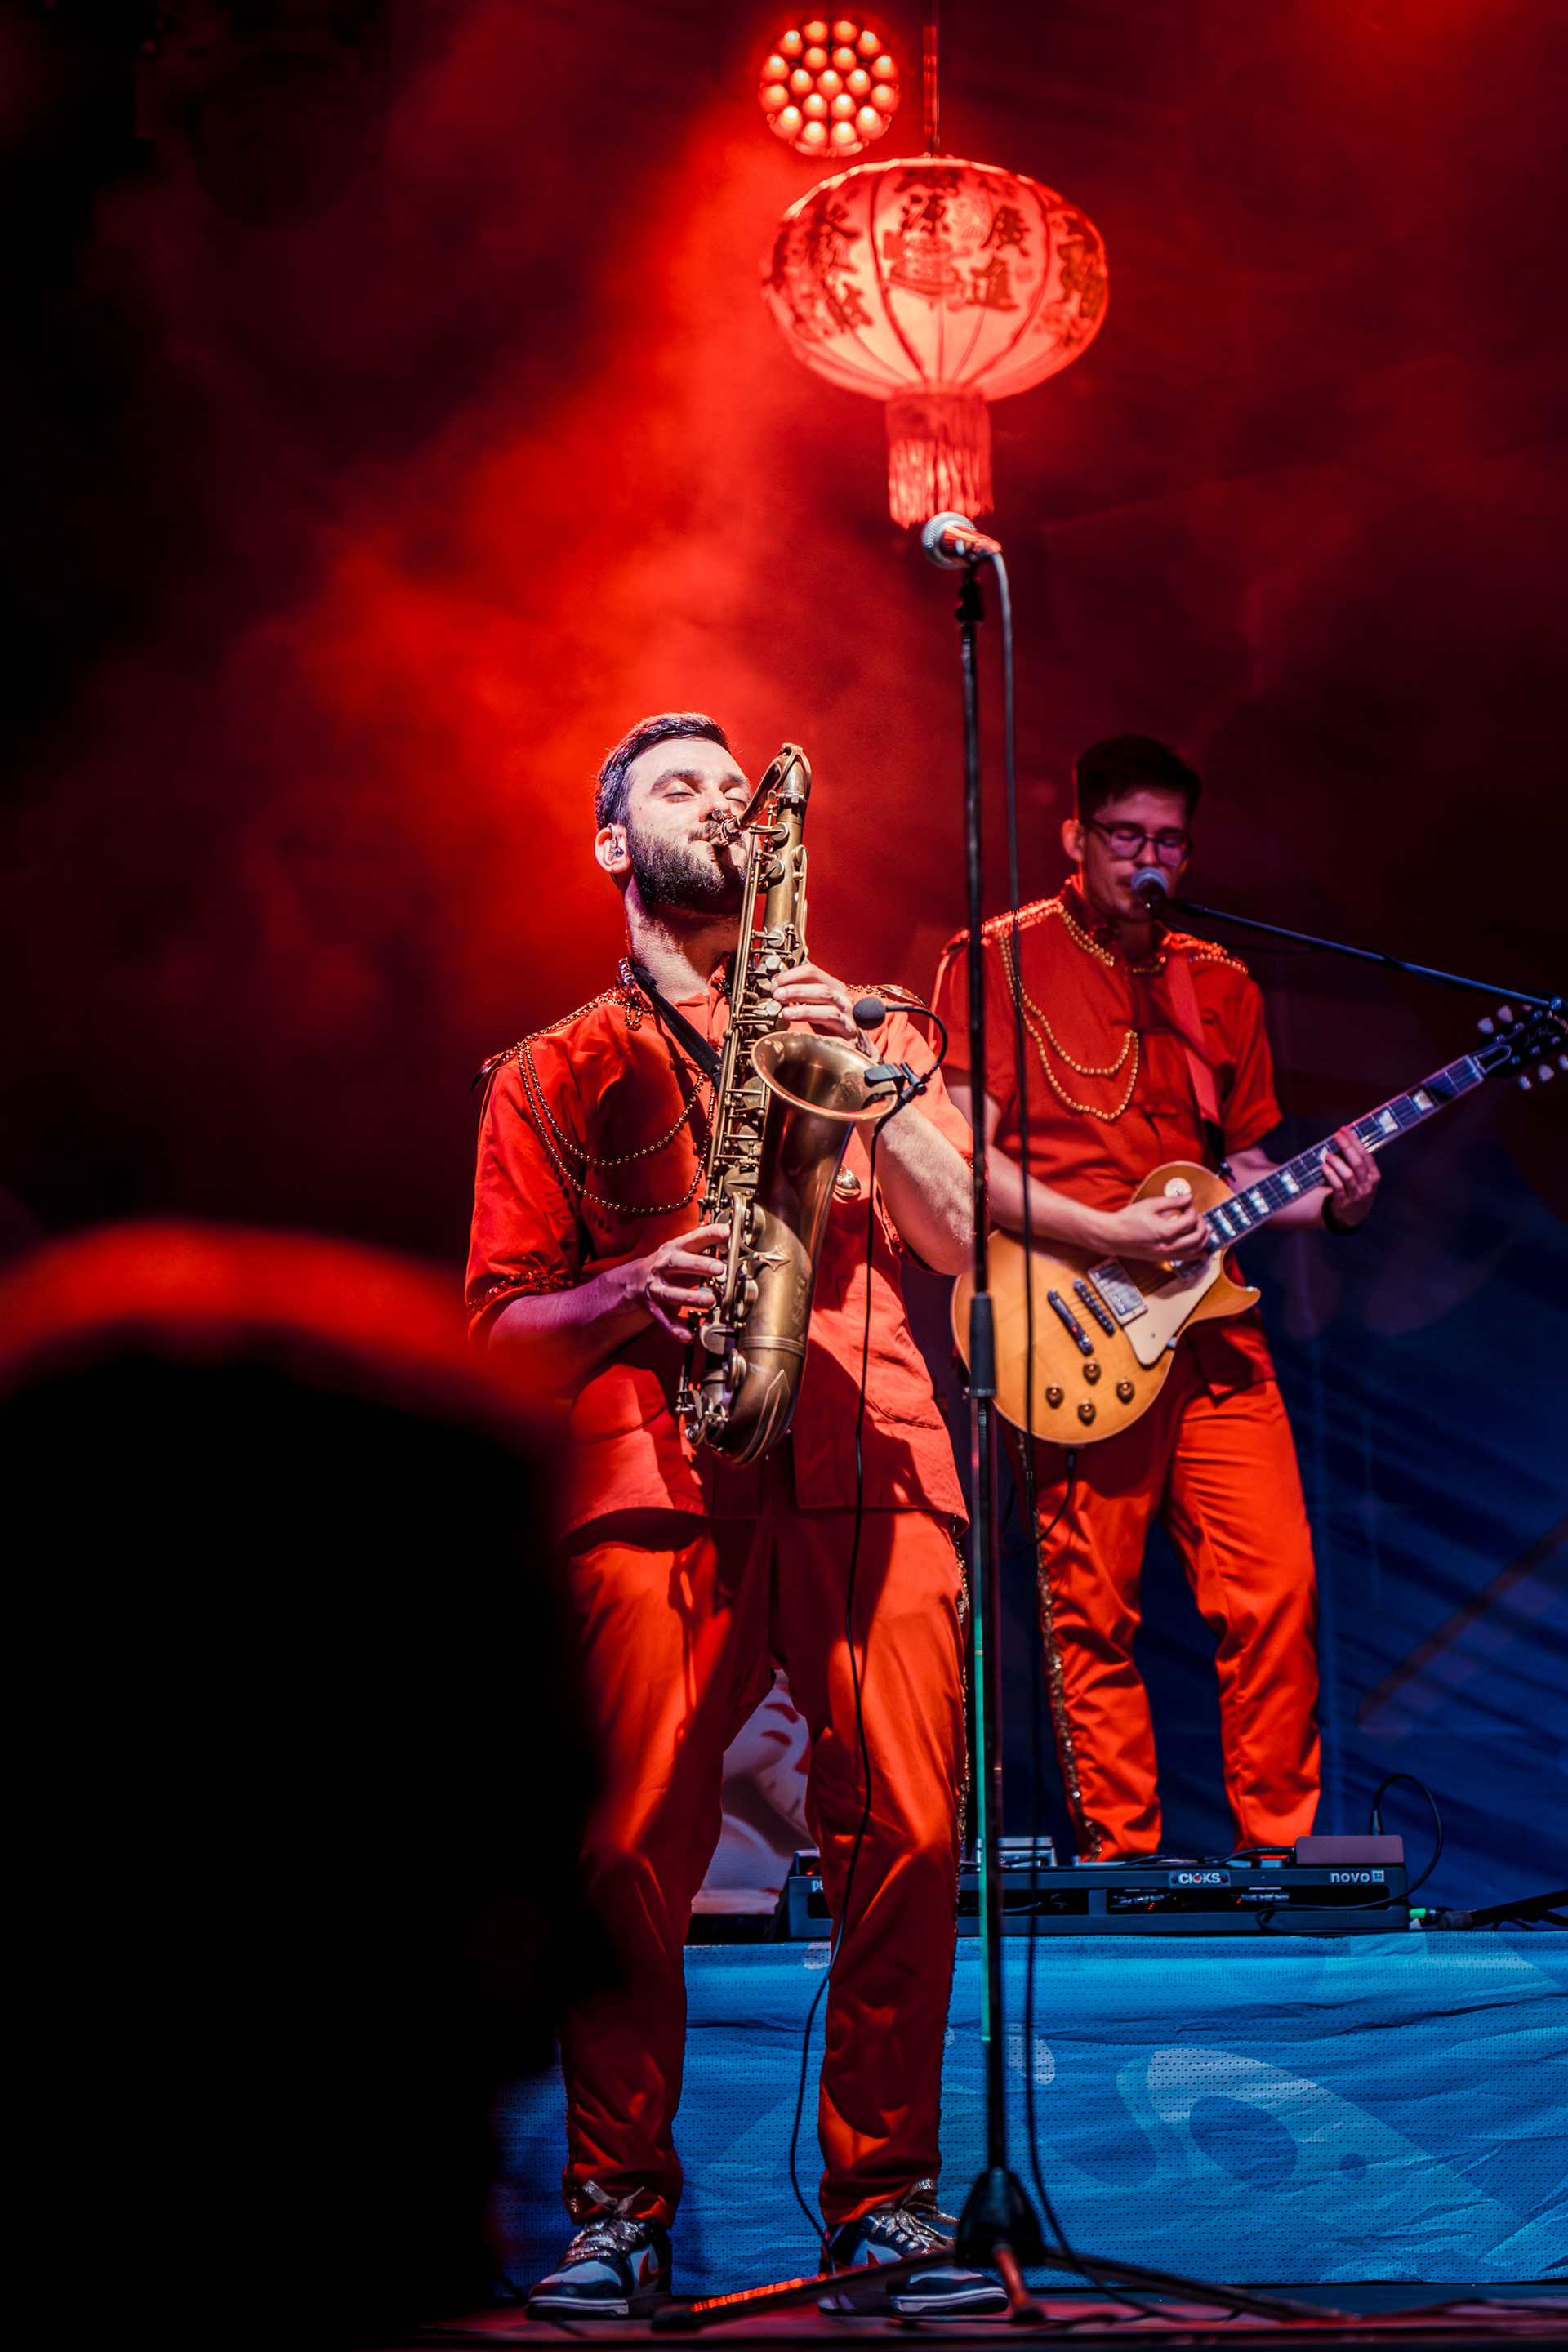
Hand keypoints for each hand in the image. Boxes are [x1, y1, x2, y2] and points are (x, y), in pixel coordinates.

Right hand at [629, 1221, 729, 1339]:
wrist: (634, 1281)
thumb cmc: (669, 1264)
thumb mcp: (683, 1250)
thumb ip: (706, 1248)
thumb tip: (734, 1244)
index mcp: (674, 1249)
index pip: (693, 1238)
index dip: (709, 1233)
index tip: (727, 1231)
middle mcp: (664, 1267)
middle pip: (678, 1263)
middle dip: (699, 1265)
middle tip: (720, 1268)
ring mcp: (657, 1288)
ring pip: (671, 1293)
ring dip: (690, 1297)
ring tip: (710, 1300)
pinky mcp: (654, 1308)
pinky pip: (664, 1319)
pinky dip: (675, 1329)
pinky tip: (687, 1335)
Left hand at [769, 960, 860, 1043]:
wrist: (856, 1046)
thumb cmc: (832, 1023)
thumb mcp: (819, 1003)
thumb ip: (803, 994)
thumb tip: (777, 987)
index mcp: (835, 989)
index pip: (813, 973)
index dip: (792, 975)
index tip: (776, 983)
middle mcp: (844, 1003)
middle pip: (823, 991)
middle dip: (797, 991)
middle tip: (777, 995)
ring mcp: (848, 1023)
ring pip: (830, 1013)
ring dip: (805, 1011)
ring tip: (786, 1013)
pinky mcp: (849, 1043)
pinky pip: (835, 1040)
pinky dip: (819, 1038)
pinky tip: (803, 1037)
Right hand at [1100, 1191, 1211, 1265]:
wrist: (1111, 1236)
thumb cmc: (1126, 1220)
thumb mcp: (1150, 1205)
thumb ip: (1171, 1201)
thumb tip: (1188, 1197)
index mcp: (1165, 1232)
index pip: (1190, 1221)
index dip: (1193, 1210)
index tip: (1189, 1204)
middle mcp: (1168, 1246)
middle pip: (1196, 1238)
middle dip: (1202, 1226)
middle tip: (1200, 1217)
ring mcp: (1165, 1255)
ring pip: (1193, 1252)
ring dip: (1203, 1241)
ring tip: (1206, 1232)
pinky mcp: (1161, 1258)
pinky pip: (1184, 1259)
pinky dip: (1194, 1254)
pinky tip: (1198, 1249)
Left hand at [1320, 1127, 1379, 1227]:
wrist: (1353, 1216)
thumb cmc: (1356, 1190)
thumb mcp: (1364, 1178)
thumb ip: (1357, 1162)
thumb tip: (1343, 1138)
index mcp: (1374, 1176)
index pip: (1366, 1155)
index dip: (1355, 1141)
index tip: (1345, 1129)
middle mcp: (1367, 1186)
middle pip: (1358, 1163)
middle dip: (1347, 1147)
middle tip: (1336, 1135)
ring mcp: (1356, 1195)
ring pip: (1348, 1175)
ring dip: (1336, 1162)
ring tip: (1327, 1155)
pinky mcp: (1343, 1203)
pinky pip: (1337, 1187)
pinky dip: (1330, 1175)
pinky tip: (1324, 1167)